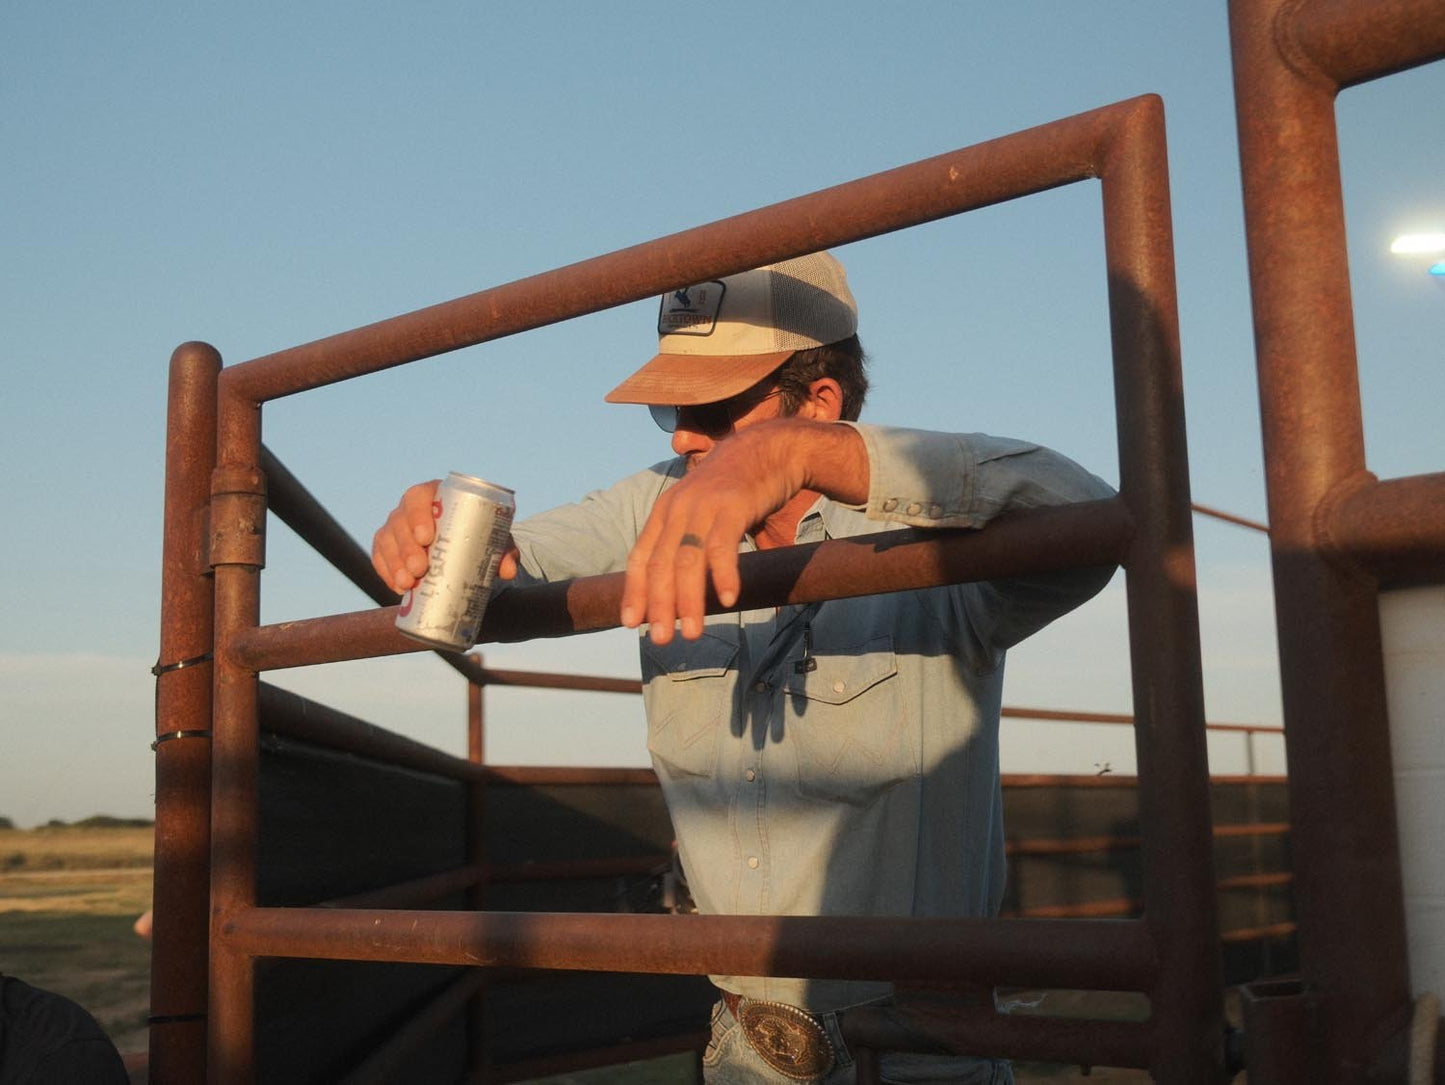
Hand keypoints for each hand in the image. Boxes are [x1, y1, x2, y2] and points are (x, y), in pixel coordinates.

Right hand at [371, 480, 525, 595]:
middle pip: (400, 522)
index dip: (418, 515)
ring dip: (394, 563)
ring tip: (408, 584)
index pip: (418, 497)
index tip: (427, 538)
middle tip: (420, 569)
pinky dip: (386, 572)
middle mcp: (410, 508)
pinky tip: (397, 587)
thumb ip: (504, 550)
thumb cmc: (479, 533)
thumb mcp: (494, 538)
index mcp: (434, 495)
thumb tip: (508, 570)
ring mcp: (396, 526)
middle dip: (406, 547)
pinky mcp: (387, 546)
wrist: (466, 544)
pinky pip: (379, 556)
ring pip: (387, 540)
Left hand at [621, 419, 864, 643]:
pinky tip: (729, 599)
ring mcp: (704, 506)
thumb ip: (688, 541)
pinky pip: (722, 545)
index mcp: (665, 512)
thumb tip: (680, 586)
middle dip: (659, 605)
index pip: (640, 557)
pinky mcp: (732, 505)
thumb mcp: (701, 510)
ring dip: (689, 601)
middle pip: (661, 565)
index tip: (631, 623)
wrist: (770, 449)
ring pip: (687, 561)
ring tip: (692, 631)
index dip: (634, 591)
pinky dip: (723, 574)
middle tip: (662, 639)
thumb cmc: (736, 487)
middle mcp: (678, 509)